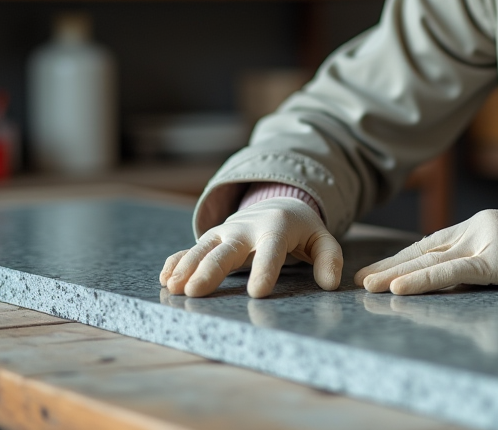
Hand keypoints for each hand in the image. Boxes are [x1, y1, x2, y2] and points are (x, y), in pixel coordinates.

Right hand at [159, 197, 342, 297]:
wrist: (277, 203)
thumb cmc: (301, 230)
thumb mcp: (321, 239)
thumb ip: (329, 258)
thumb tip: (331, 284)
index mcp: (276, 227)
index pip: (270, 249)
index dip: (264, 270)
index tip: (257, 293)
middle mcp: (246, 228)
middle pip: (226, 249)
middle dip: (210, 269)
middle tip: (195, 291)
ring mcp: (225, 232)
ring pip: (203, 248)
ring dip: (187, 267)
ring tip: (174, 288)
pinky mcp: (212, 238)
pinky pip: (190, 248)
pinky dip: (176, 262)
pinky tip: (165, 279)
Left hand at [355, 201, 497, 294]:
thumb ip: (481, 260)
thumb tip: (454, 279)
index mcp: (476, 226)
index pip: (431, 243)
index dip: (403, 257)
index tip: (379, 270)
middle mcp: (473, 230)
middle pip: (423, 250)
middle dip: (390, 266)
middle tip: (361, 279)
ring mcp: (482, 243)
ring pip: (429, 260)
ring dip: (396, 275)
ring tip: (369, 285)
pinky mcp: (493, 260)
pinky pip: (450, 271)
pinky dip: (421, 280)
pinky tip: (399, 288)